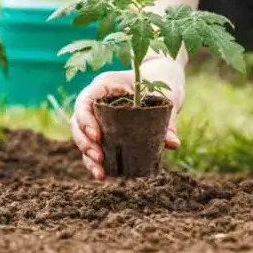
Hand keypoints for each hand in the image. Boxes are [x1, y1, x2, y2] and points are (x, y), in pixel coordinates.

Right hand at [71, 55, 185, 179]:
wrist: (162, 78)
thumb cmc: (160, 81)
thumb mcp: (165, 96)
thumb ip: (167, 119)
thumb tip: (173, 144)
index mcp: (105, 85)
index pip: (84, 101)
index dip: (85, 119)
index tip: (97, 135)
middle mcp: (97, 100)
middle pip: (79, 122)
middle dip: (85, 142)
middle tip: (99, 157)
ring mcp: (99, 115)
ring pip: (83, 136)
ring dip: (87, 156)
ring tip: (100, 173)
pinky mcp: (106, 129)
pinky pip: (95, 145)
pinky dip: (96, 160)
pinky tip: (103, 174)